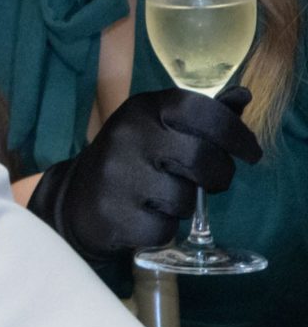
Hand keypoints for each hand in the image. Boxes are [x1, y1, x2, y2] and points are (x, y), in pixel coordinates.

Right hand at [28, 87, 260, 263]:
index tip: (250, 152)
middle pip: (202, 158)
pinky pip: (164, 230)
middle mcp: (127, 136)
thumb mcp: (159, 128)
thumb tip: (243, 96)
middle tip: (210, 181)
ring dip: (185, 206)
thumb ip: (201, 116)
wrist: (76, 199)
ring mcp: (116, 175)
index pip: (203, 112)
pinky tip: (147, 217)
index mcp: (142, 109)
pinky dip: (164, 230)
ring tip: (166, 198)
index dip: (235, 133)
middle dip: (218, 176)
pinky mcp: (112, 214)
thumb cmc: (131, 160)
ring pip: (185, 200)